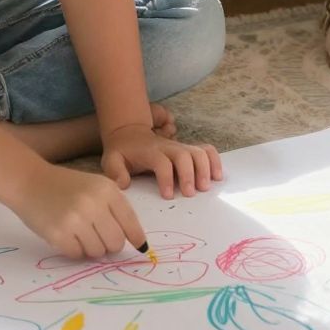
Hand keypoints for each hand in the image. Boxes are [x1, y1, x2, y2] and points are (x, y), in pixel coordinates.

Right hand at [13, 162, 149, 258]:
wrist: (29, 181)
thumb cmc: (65, 185)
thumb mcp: (94, 186)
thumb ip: (114, 208)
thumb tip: (134, 240)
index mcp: (107, 190)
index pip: (130, 222)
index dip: (136, 237)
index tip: (141, 248)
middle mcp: (94, 204)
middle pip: (116, 242)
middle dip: (109, 245)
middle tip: (97, 237)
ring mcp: (76, 220)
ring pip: (98, 252)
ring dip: (90, 248)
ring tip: (78, 233)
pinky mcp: (59, 234)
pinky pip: (77, 255)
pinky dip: (74, 250)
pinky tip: (66, 235)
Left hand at [101, 122, 222, 198]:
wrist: (129, 133)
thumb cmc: (122, 152)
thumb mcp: (111, 160)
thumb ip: (115, 172)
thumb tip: (124, 185)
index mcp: (150, 152)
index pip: (161, 162)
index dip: (166, 178)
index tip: (168, 196)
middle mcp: (168, 147)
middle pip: (183, 155)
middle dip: (189, 174)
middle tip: (191, 194)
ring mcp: (179, 147)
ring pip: (198, 151)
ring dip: (205, 168)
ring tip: (206, 187)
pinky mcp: (187, 149)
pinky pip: (206, 150)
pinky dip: (214, 161)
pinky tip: (217, 177)